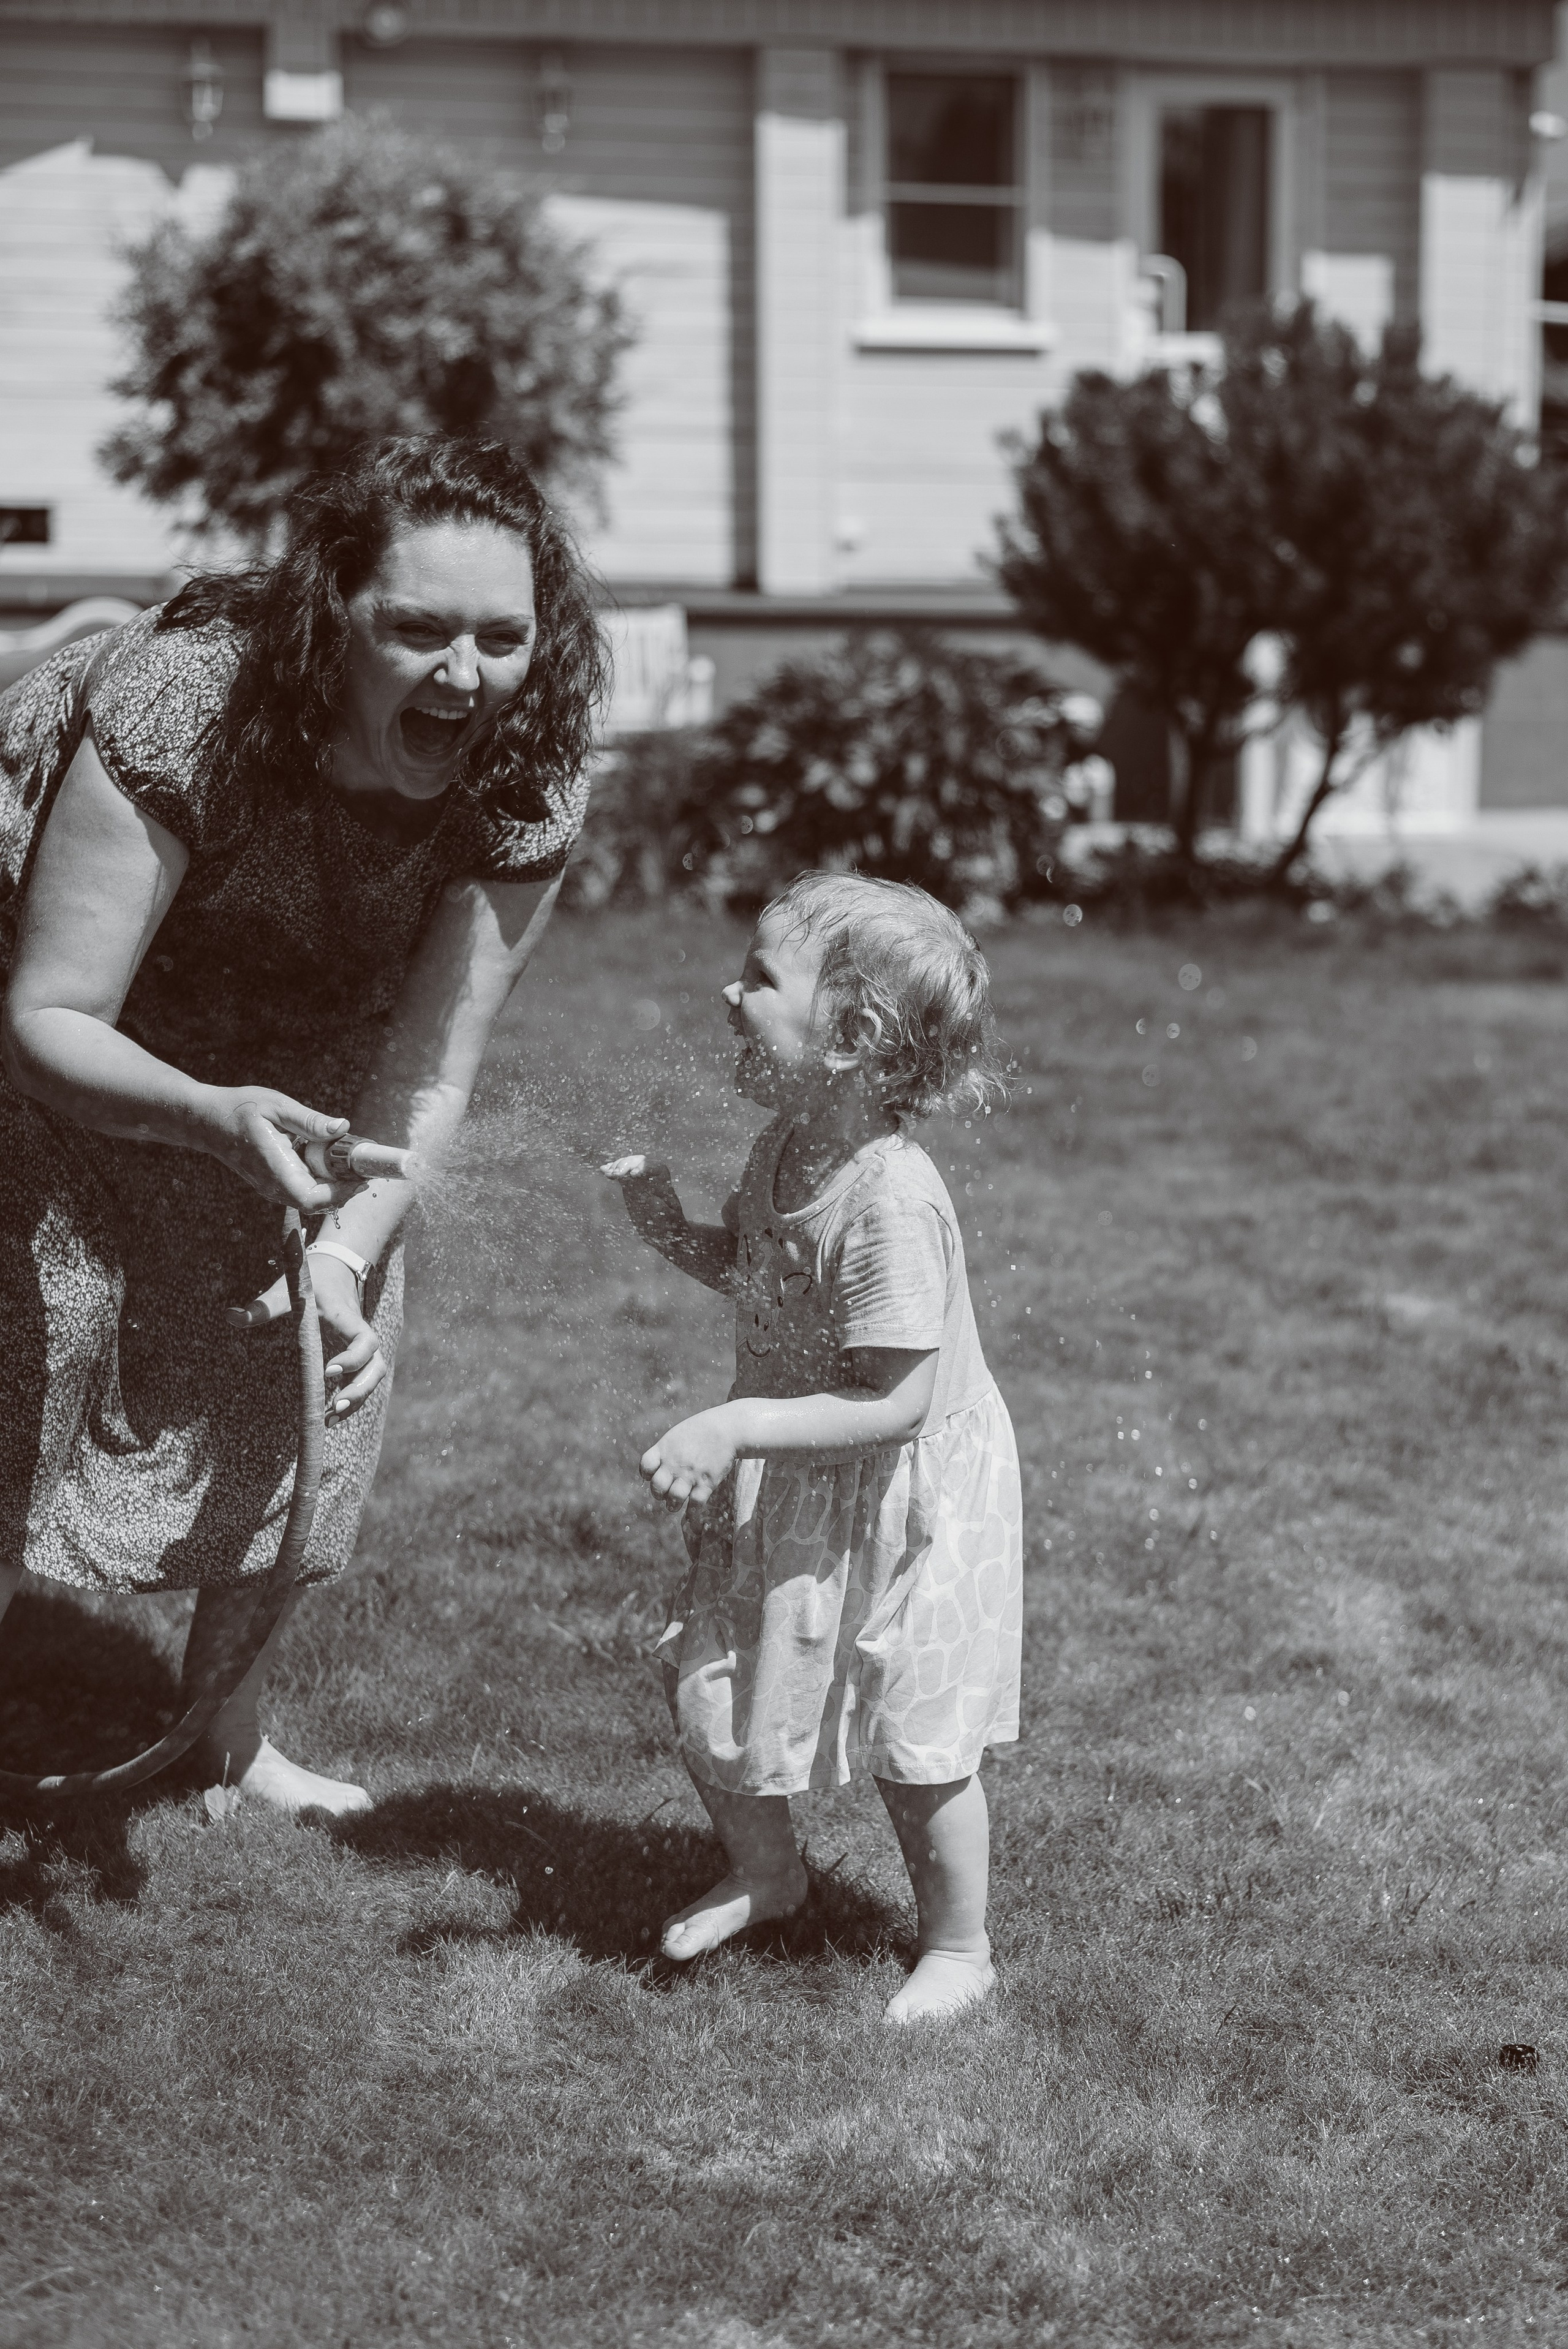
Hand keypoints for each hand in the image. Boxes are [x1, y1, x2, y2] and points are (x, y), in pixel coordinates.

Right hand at [199, 1088, 362, 1212]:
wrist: (207, 1120)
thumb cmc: (239, 1109)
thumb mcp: (276, 1107)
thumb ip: (310, 1121)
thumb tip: (343, 1127)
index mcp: (275, 1169)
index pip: (313, 1199)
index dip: (341, 1193)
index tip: (361, 1176)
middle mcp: (273, 1186)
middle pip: (317, 1204)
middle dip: (345, 1190)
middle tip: (363, 1169)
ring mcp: (272, 1188)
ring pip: (311, 1200)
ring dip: (335, 1187)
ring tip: (351, 1164)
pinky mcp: (272, 1184)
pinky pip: (302, 1192)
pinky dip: (322, 1183)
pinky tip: (330, 1162)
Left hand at [227, 1251, 388, 1419]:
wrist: (335, 1269)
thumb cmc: (311, 1281)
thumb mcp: (288, 1289)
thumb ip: (263, 1305)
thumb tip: (231, 1316)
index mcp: (347, 1317)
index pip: (364, 1340)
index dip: (353, 1357)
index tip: (328, 1370)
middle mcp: (360, 1334)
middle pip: (376, 1365)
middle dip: (360, 1389)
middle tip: (333, 1407)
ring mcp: (361, 1347)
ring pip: (372, 1376)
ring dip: (356, 1400)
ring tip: (330, 1420)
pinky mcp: (357, 1356)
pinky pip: (362, 1380)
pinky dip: (351, 1399)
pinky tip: (329, 1415)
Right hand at [602, 1154, 680, 1240]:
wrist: (662, 1229)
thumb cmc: (669, 1225)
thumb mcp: (668, 1220)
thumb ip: (661, 1210)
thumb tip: (649, 1198)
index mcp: (664, 1184)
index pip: (657, 1167)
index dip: (645, 1167)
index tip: (634, 1174)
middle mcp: (652, 1177)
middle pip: (640, 1161)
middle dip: (627, 1165)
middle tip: (616, 1175)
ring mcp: (639, 1180)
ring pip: (629, 1164)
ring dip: (617, 1166)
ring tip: (608, 1174)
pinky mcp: (629, 1185)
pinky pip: (621, 1173)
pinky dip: (612, 1170)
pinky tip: (603, 1169)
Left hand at [640, 1408, 737, 1509]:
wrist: (728, 1429)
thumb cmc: (703, 1429)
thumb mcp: (678, 1435)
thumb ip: (666, 1451)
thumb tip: (660, 1466)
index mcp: (665, 1449)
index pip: (645, 1466)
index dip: (646, 1474)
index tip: (651, 1476)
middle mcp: (674, 1464)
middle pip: (657, 1487)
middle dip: (659, 1494)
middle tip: (665, 1494)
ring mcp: (690, 1474)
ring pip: (674, 1499)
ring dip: (672, 1505)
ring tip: (675, 1504)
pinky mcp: (707, 1483)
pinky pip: (695, 1504)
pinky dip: (692, 1511)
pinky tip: (692, 1510)